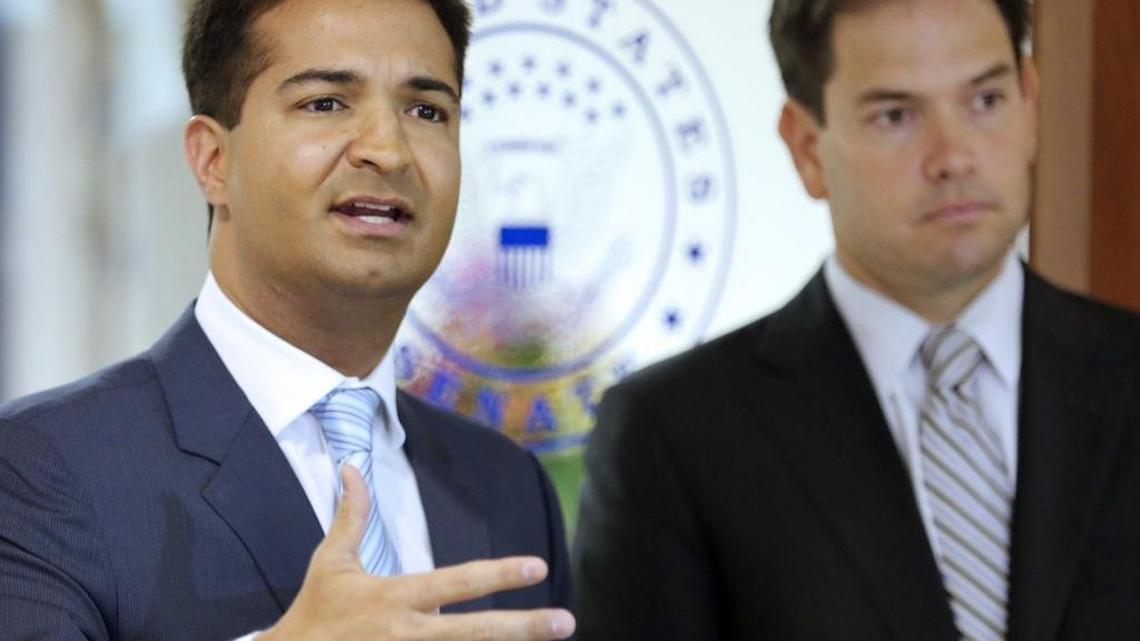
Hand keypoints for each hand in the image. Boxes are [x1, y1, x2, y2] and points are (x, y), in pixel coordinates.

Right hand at [260, 466, 575, 640]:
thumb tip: (350, 466)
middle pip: (476, 631)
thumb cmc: (316, 612)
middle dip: (525, 627)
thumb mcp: (333, 562)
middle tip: (567, 621)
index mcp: (396, 597)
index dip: (499, 574)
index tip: (539, 566)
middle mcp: (408, 633)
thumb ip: (352, 515)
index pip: (458, 581)